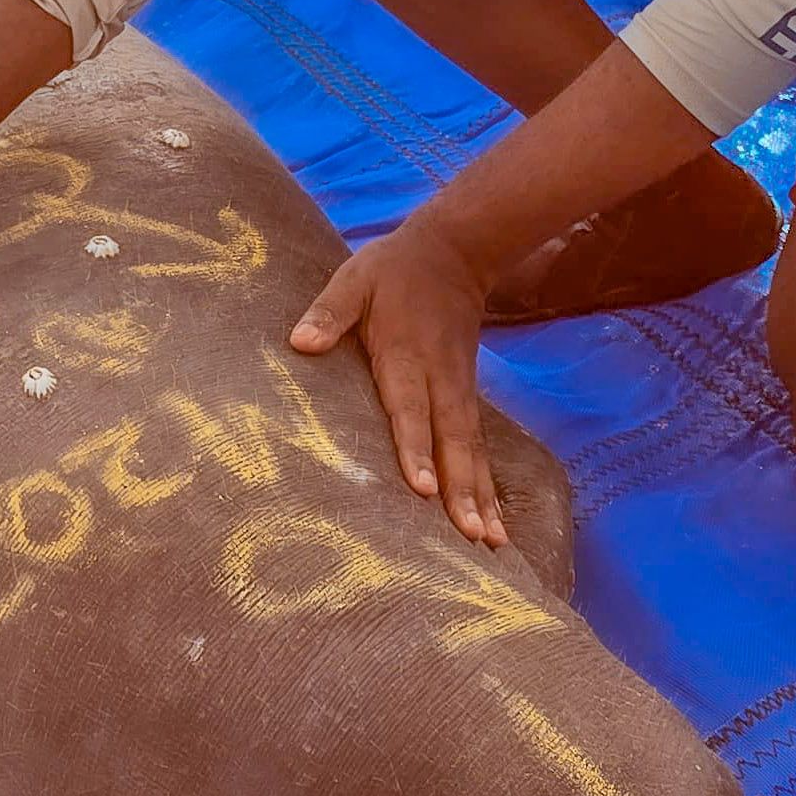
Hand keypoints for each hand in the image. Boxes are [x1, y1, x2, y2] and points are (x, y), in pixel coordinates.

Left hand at [290, 219, 504, 547]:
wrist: (455, 251)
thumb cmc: (393, 269)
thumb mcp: (355, 279)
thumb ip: (330, 311)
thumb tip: (300, 343)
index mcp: (407, 355)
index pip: (410, 409)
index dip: (415, 449)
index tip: (420, 490)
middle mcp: (440, 380)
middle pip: (453, 441)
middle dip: (462, 491)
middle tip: (470, 537)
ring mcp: (459, 389)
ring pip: (472, 450)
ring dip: (482, 497)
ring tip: (492, 544)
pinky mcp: (467, 396)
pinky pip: (479, 447)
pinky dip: (488, 485)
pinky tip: (494, 522)